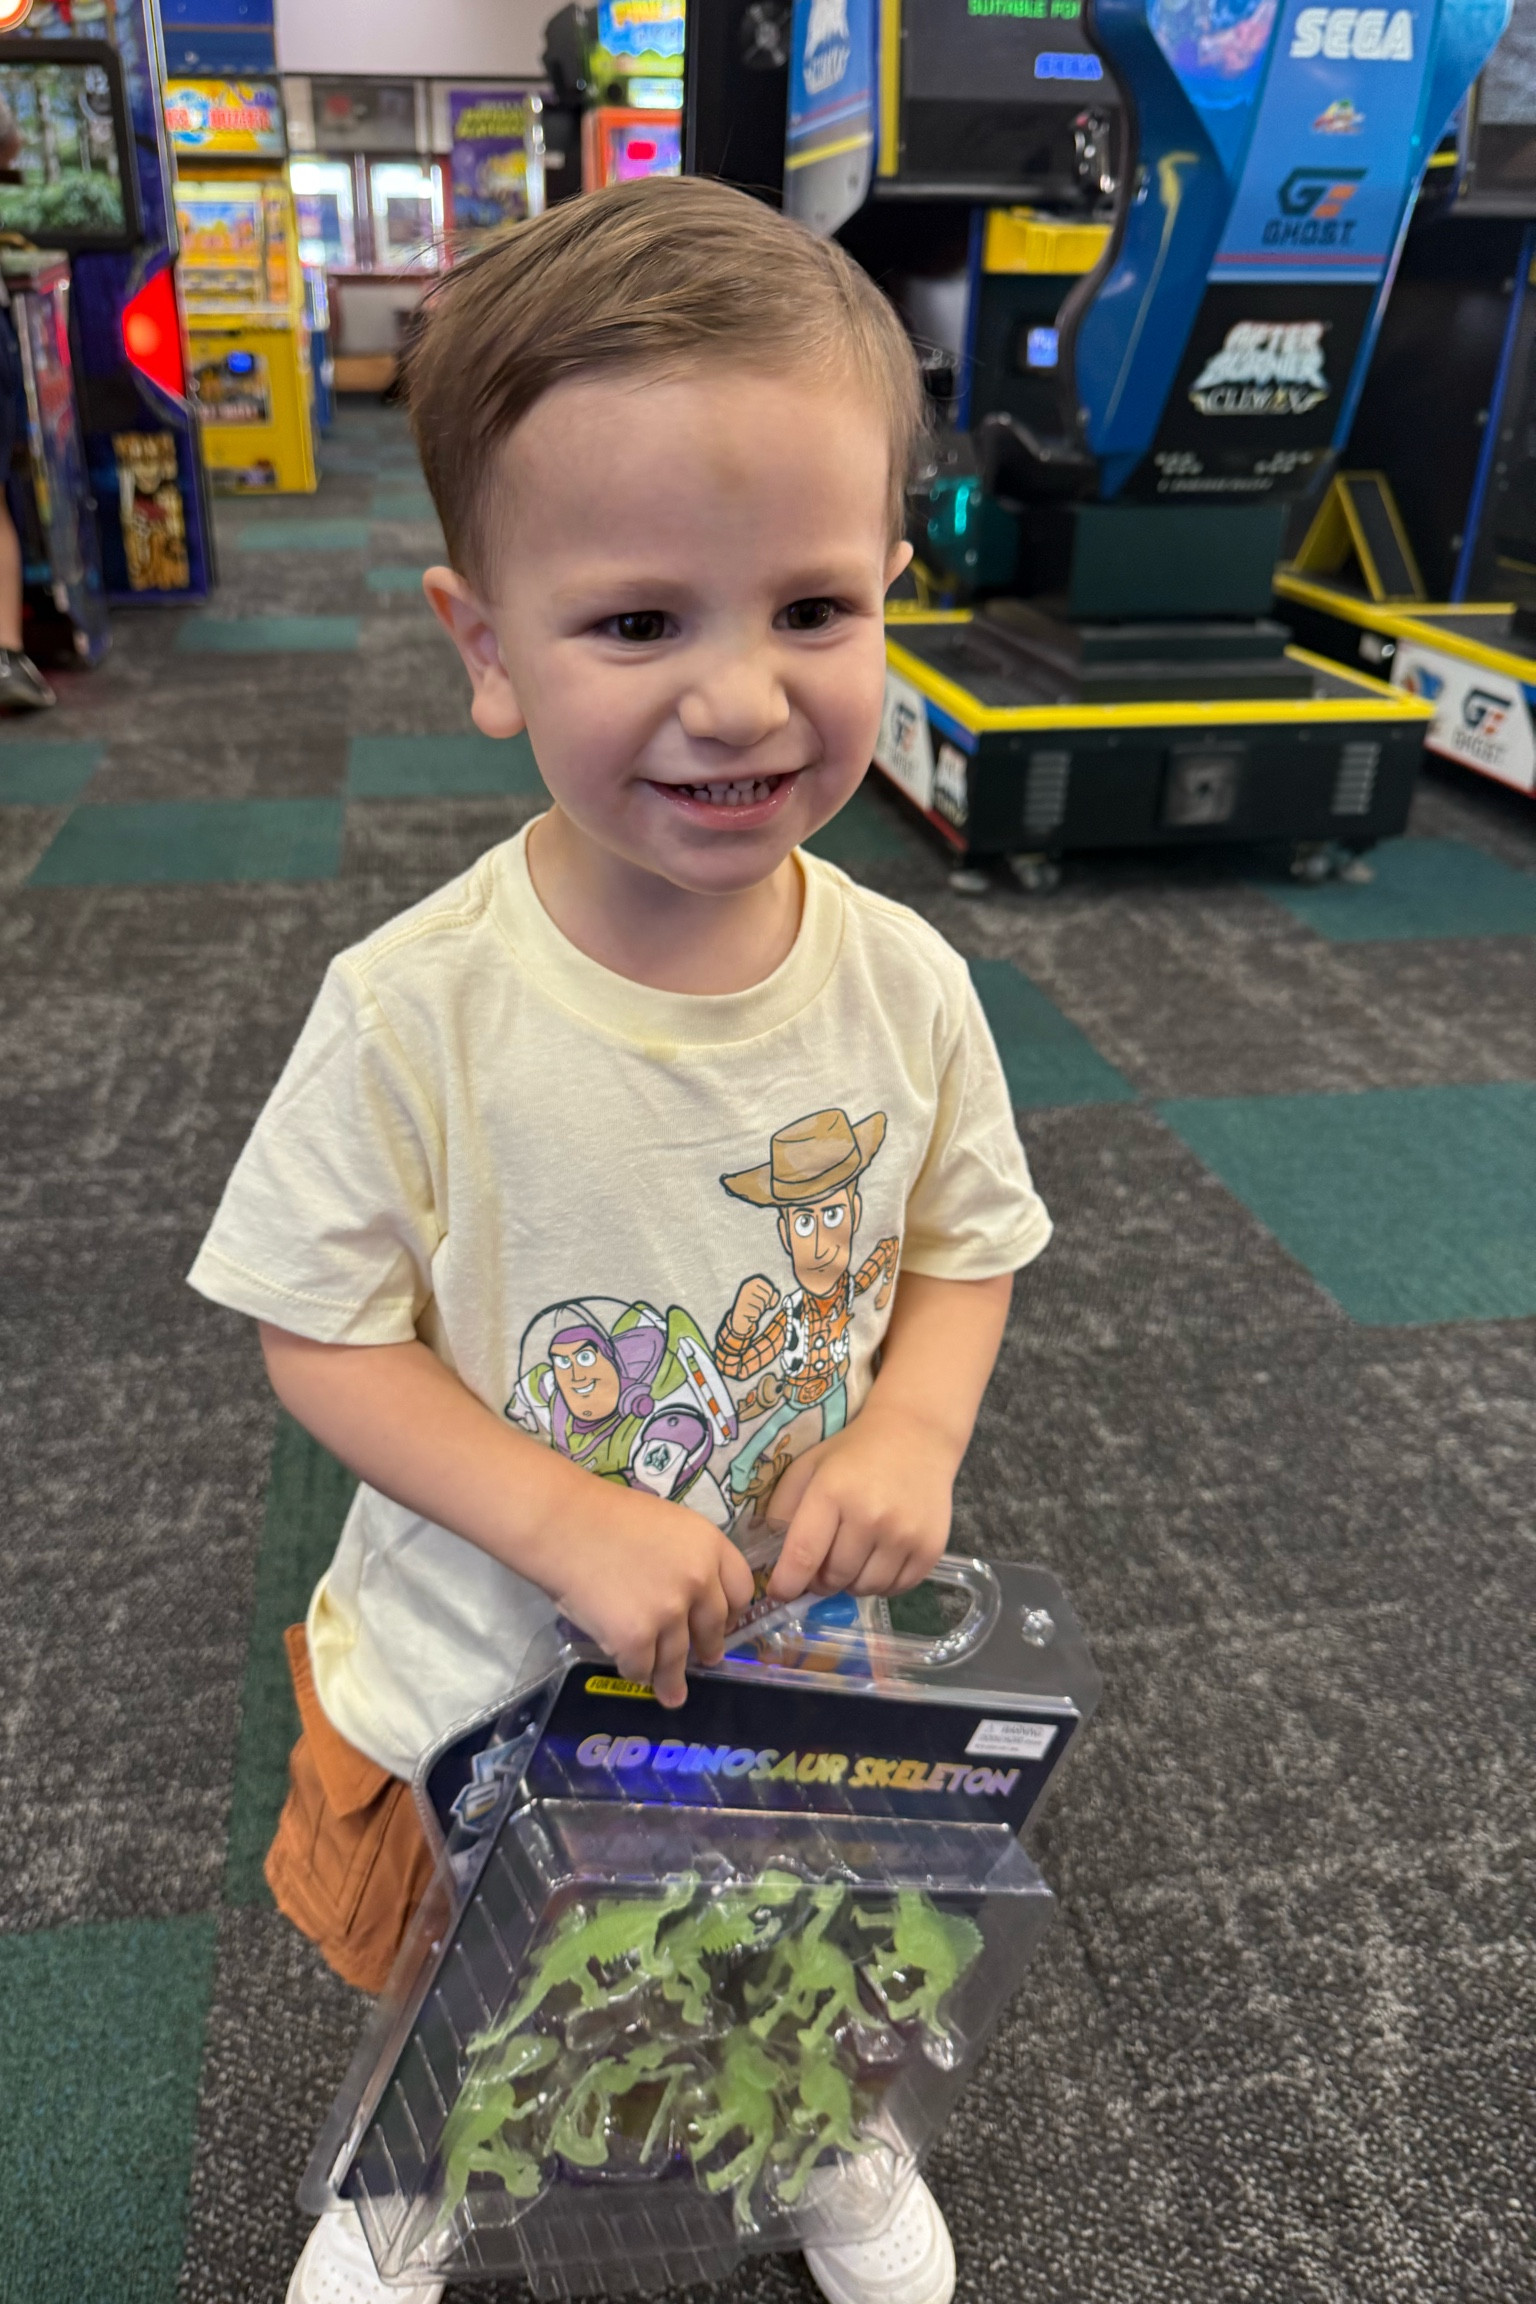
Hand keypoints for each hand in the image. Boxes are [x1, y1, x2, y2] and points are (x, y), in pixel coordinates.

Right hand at [549, 1484, 755, 1707]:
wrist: (561, 1524)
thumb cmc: (605, 1517)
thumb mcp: (667, 1524)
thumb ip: (688, 1558)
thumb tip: (693, 1598)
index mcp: (709, 1545)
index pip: (741, 1589)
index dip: (732, 1610)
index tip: (723, 1623)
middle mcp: (699, 1580)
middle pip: (714, 1628)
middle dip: (708, 1649)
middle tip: (705, 1659)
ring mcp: (668, 1612)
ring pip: (678, 1658)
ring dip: (673, 1679)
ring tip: (673, 1694)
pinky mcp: (636, 1639)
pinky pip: (641, 1668)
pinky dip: (635, 1671)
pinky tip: (631, 1671)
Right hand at [728, 1274, 777, 1337]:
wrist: (740, 1317)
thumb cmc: (755, 1305)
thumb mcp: (765, 1298)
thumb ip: (773, 1296)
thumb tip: (771, 1303)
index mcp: (754, 1282)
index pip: (770, 1290)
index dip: (769, 1297)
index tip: (762, 1299)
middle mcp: (747, 1287)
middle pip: (767, 1297)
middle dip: (765, 1304)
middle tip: (756, 1305)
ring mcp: (743, 1297)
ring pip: (761, 1306)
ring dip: (760, 1311)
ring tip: (752, 1309)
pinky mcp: (741, 1309)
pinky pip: (757, 1314)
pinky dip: (755, 1317)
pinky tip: (749, 1315)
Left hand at [763, 1404, 956, 1603]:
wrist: (916, 1435)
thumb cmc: (854, 1452)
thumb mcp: (809, 1467)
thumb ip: (783, 1509)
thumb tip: (770, 1557)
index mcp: (833, 1493)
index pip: (803, 1556)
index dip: (787, 1584)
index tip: (780, 1592)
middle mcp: (870, 1517)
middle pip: (834, 1578)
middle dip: (820, 1581)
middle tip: (821, 1567)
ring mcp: (905, 1534)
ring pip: (865, 1589)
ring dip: (852, 1583)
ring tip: (852, 1559)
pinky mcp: (931, 1548)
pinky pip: (897, 1589)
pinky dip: (882, 1583)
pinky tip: (879, 1559)